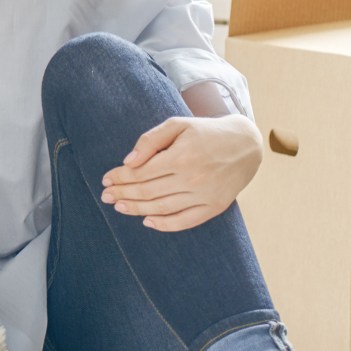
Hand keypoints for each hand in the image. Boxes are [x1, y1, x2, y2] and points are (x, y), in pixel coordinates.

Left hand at [101, 113, 260, 231]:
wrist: (246, 144)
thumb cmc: (206, 132)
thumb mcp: (177, 125)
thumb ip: (150, 140)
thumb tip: (128, 161)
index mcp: (181, 156)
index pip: (141, 172)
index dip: (120, 177)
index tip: (106, 179)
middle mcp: (192, 178)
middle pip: (148, 192)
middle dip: (122, 194)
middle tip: (105, 196)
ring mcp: (205, 195)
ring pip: (163, 208)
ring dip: (137, 210)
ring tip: (119, 207)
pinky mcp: (215, 207)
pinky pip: (186, 221)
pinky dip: (165, 225)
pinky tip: (147, 222)